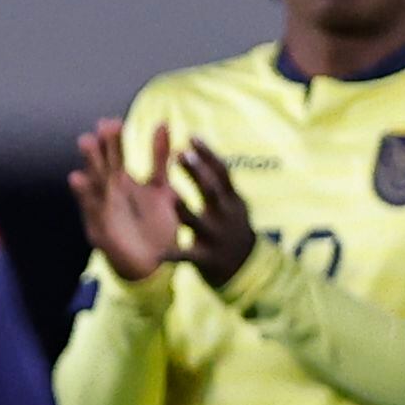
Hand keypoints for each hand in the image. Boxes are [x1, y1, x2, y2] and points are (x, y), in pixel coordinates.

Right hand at [71, 121, 182, 283]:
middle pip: (105, 165)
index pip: (118, 157)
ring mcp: (105, 209)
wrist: (153, 264)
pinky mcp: (100, 227)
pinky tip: (76, 178)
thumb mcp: (162, 189)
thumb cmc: (155, 225)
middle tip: (102, 126)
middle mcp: (111, 193)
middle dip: (103, 146)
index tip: (113, 121)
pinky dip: (84, 193)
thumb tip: (162, 125)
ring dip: (90, 162)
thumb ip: (161, 160)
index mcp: (125, 183)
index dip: (115, 140)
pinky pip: (91, 208)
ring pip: (96, 182)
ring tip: (86, 142)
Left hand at [171, 137, 257, 285]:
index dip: (208, 155)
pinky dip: (172, 254)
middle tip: (181, 155)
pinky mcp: (206, 258)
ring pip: (199, 222)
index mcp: (232, 200)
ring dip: (186, 210)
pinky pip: (187, 255)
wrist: (246, 268)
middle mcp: (225, 216)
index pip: (222, 173)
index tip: (192, 137)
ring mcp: (216, 236)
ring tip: (172, 198)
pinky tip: (157, 253)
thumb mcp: (232, 203)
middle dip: (198, 173)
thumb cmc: (232, 227)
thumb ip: (216, 180)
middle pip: (212, 191)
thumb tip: (198, 147)